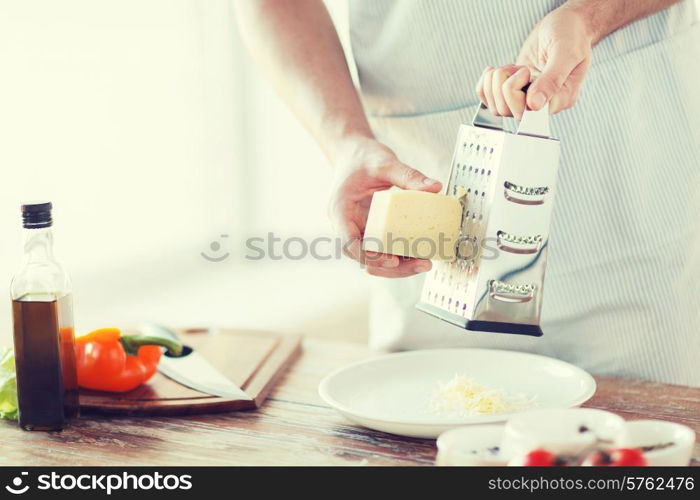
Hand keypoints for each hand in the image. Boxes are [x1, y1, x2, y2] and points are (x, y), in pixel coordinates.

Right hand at [329, 136, 441, 277]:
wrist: (353, 154)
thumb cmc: (362, 158)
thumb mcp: (385, 162)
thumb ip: (408, 175)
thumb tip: (435, 187)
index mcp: (341, 210)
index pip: (348, 243)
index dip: (368, 256)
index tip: (392, 259)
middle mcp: (347, 226)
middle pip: (364, 258)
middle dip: (392, 267)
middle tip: (421, 263)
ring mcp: (358, 230)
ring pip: (374, 260)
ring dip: (398, 266)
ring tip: (425, 262)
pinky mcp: (371, 231)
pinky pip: (383, 249)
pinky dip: (400, 254)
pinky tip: (420, 252)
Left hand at [476, 5, 592, 118]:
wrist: (566, 25)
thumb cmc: (571, 35)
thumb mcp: (566, 52)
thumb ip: (552, 79)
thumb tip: (534, 105)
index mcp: (560, 99)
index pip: (527, 113)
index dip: (516, 93)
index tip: (525, 70)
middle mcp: (543, 105)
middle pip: (507, 111)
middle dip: (503, 85)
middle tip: (519, 67)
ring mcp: (526, 99)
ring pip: (496, 108)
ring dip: (494, 83)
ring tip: (511, 67)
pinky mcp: (513, 93)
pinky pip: (489, 101)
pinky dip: (485, 85)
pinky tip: (496, 70)